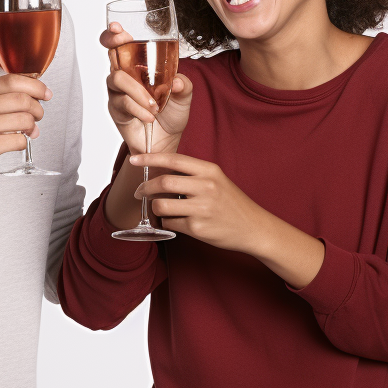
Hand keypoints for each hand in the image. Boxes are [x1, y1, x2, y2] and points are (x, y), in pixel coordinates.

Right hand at [0, 75, 49, 190]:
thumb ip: (10, 95)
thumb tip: (40, 90)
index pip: (12, 81)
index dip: (35, 86)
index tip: (45, 93)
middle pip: (21, 99)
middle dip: (37, 108)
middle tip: (38, 116)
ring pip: (23, 120)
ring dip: (32, 126)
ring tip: (28, 130)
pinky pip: (19, 140)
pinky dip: (24, 142)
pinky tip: (17, 142)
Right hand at [101, 23, 191, 154]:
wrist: (165, 142)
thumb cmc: (171, 114)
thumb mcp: (184, 96)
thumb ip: (184, 85)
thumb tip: (177, 82)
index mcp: (140, 67)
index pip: (123, 45)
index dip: (115, 34)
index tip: (117, 27)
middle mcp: (125, 75)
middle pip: (111, 52)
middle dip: (115, 42)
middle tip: (124, 40)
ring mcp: (118, 92)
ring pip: (118, 78)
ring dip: (138, 92)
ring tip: (155, 107)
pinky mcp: (116, 109)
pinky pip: (122, 102)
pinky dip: (138, 109)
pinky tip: (150, 116)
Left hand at [129, 151, 259, 250]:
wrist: (254, 228)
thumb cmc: (232, 203)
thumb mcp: (217, 180)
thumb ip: (192, 175)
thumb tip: (159, 172)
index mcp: (210, 171)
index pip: (173, 160)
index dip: (150, 159)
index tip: (134, 160)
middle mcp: (206, 187)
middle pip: (163, 183)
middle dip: (145, 188)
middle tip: (139, 192)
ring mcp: (202, 209)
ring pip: (161, 206)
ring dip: (155, 208)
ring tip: (161, 209)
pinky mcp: (198, 228)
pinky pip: (170, 223)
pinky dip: (168, 223)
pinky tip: (177, 222)